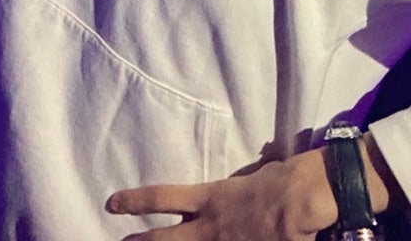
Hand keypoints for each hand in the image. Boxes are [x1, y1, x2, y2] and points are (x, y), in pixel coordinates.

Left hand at [108, 151, 337, 240]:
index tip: (112, 204)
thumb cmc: (280, 180)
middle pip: (163, 240)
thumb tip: (247, 178)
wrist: (298, 202)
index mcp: (210, 198)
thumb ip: (238, 187)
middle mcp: (208, 226)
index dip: (134, 201)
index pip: (162, 198)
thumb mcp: (252, 176)